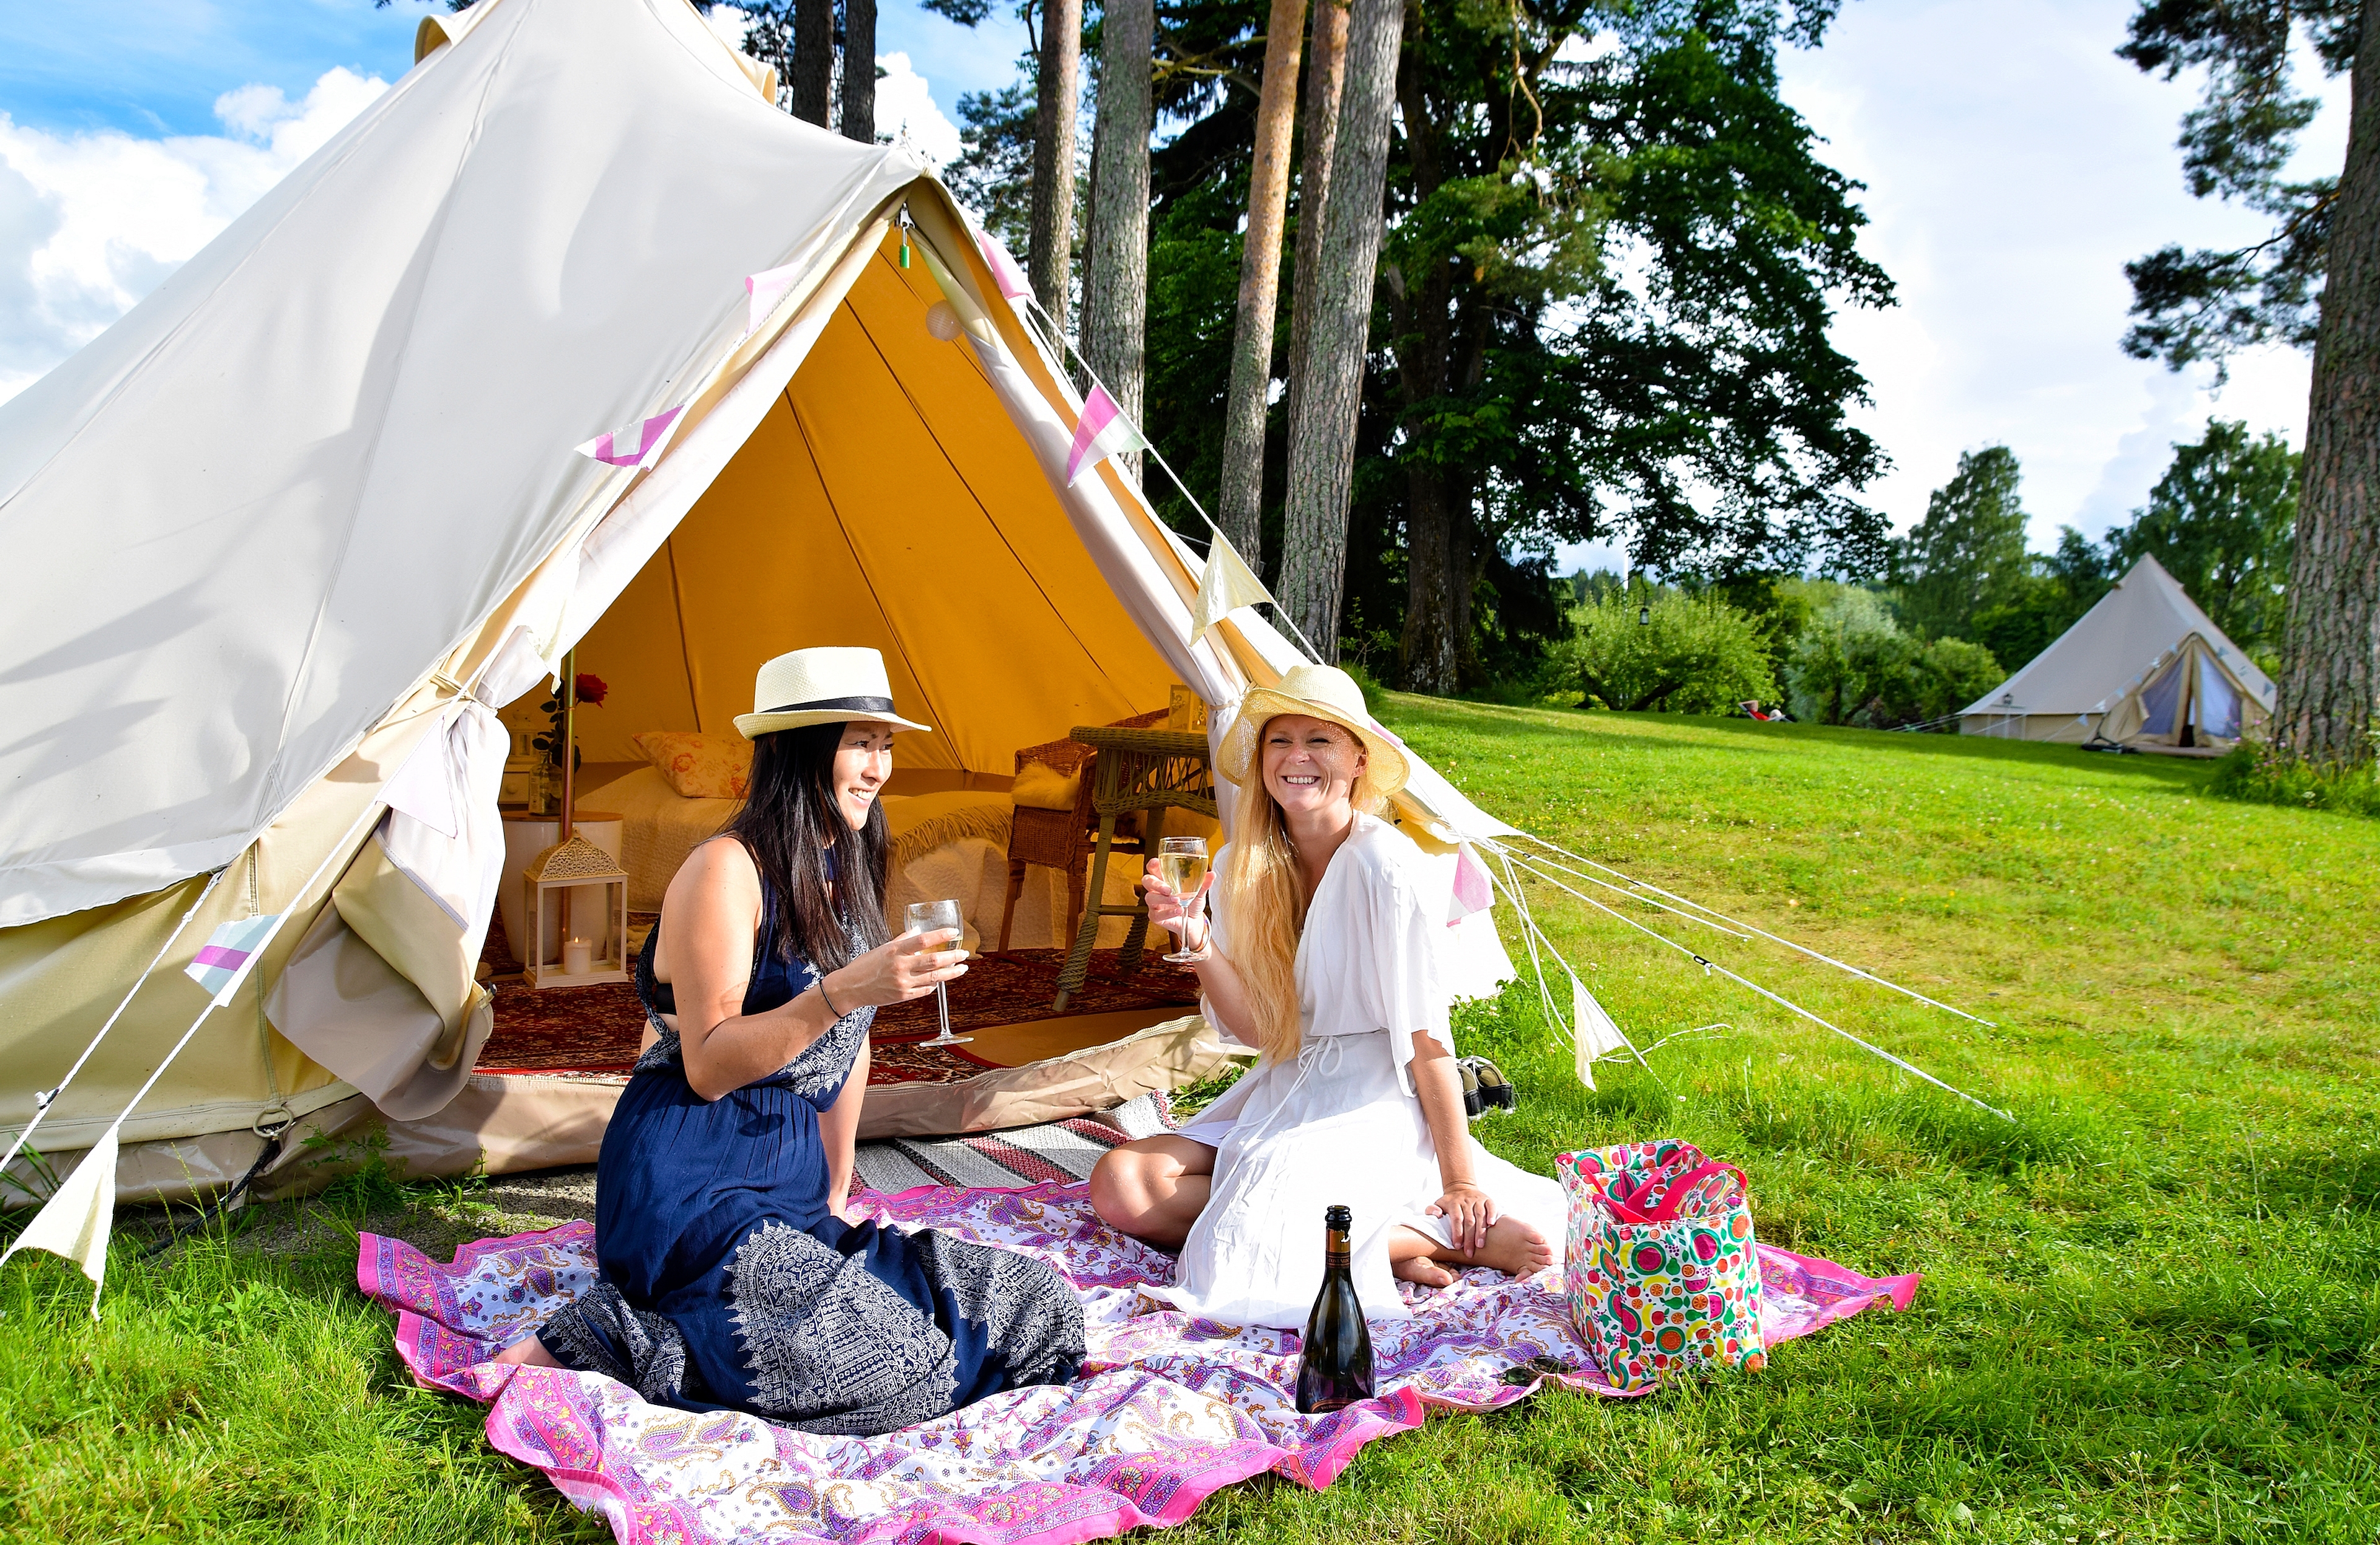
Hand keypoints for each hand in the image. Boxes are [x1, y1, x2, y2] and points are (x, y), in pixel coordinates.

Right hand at [828, 928, 968, 1007]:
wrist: (850, 988)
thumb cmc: (864, 966)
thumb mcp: (882, 948)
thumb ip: (902, 940)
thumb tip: (918, 931)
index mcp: (895, 951)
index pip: (923, 940)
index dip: (940, 935)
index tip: (954, 932)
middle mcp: (900, 966)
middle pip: (934, 960)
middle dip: (952, 956)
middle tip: (964, 953)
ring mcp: (903, 983)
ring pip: (934, 977)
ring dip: (951, 972)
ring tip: (962, 968)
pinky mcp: (903, 996)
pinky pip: (925, 990)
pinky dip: (934, 985)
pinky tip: (941, 980)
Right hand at [1141, 857, 1212, 949]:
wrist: (1194, 922)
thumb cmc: (1192, 902)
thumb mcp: (1199, 892)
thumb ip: (1204, 883)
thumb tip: (1212, 874)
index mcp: (1164, 879)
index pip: (1153, 868)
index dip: (1152, 865)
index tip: (1156, 863)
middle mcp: (1157, 890)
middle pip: (1147, 881)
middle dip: (1156, 883)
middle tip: (1168, 889)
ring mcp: (1155, 903)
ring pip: (1150, 898)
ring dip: (1163, 899)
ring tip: (1177, 900)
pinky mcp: (1156, 916)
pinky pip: (1157, 914)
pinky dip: (1168, 912)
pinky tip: (1178, 910)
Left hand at [1426, 1181, 1494, 1255]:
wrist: (1461, 1188)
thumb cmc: (1448, 1203)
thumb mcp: (1437, 1204)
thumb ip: (1432, 1210)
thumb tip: (1437, 1214)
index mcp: (1453, 1203)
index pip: (1456, 1219)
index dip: (1457, 1233)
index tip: (1457, 1246)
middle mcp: (1466, 1201)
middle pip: (1469, 1220)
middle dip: (1469, 1238)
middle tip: (1469, 1253)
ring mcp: (1477, 1199)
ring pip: (1480, 1215)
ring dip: (1481, 1231)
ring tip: (1480, 1245)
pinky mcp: (1487, 1199)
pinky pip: (1491, 1206)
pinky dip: (1492, 1215)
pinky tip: (1491, 1225)